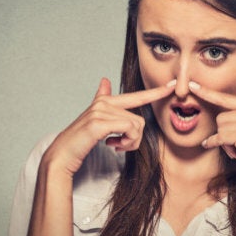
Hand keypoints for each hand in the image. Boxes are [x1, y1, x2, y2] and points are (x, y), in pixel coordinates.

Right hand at [43, 77, 174, 175]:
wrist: (62, 155)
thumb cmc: (81, 140)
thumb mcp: (95, 120)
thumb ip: (102, 100)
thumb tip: (105, 80)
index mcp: (106, 101)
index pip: (136, 96)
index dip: (156, 92)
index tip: (173, 85)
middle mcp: (104, 102)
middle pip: (139, 119)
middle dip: (136, 138)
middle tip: (122, 147)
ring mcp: (100, 111)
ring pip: (136, 126)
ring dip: (130, 143)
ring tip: (116, 147)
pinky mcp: (99, 123)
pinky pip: (128, 130)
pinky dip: (126, 143)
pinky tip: (113, 147)